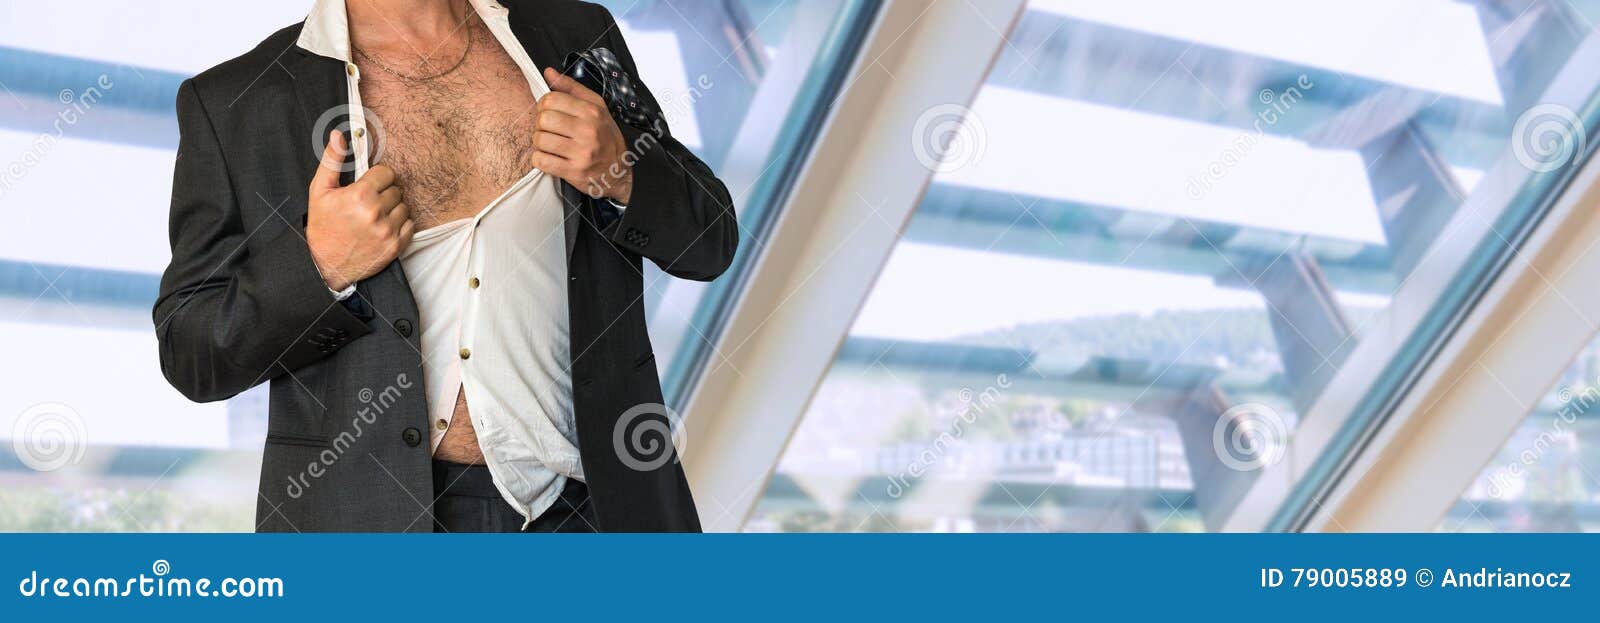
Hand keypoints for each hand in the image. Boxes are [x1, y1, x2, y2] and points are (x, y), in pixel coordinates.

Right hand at [306, 130, 412, 291]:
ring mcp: (388, 230)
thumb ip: (332, 161)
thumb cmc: (322, 226)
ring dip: (392, 208)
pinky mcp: (396, 246)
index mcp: (359, 195)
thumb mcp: (319, 191)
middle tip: (368, 203)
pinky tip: (382, 227)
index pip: (387, 172)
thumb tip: (339, 136)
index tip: (368, 184)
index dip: (377, 177)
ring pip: (404, 206)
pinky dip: (400, 224)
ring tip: (374, 216)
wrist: (326, 264)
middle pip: (396, 189)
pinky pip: (410, 225)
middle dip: (384, 192)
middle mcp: (376, 212)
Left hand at [535, 67, 632, 203]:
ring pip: (540, 140)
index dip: (544, 106)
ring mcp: (581, 153)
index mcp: (591, 112)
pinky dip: (540, 160)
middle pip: (543, 119)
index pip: (551, 100)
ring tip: (550, 144)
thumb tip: (548, 72)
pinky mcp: (574, 172)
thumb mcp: (595, 107)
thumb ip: (571, 88)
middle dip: (541, 125)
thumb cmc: (604, 137)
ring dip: (540, 143)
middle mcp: (588, 131)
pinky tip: (550, 158)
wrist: (619, 171)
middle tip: (549, 130)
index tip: (550, 113)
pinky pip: (541, 161)